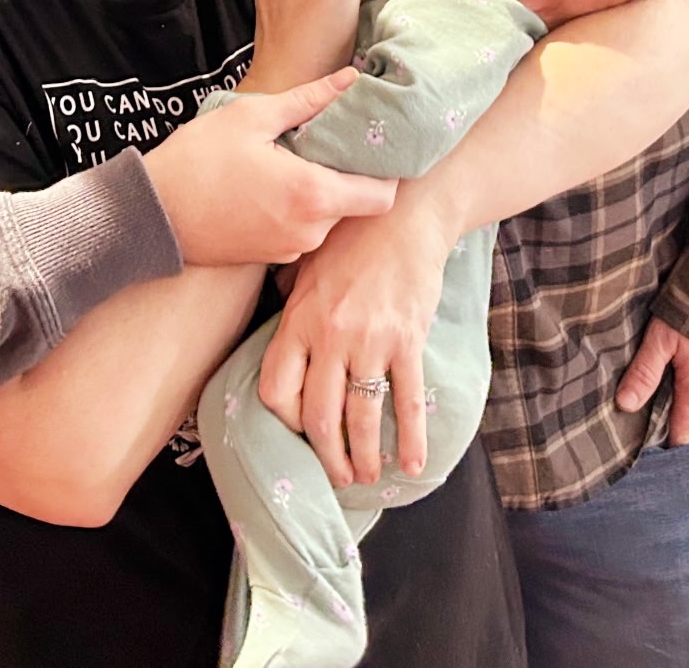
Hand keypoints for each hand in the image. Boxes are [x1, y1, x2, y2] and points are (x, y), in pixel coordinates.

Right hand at [144, 69, 396, 264]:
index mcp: (313, 194)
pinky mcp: (270, 258)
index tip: (371, 146)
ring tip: (293, 162)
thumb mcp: (252, 117)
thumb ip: (309, 100)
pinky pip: (302, 231)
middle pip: (356, 205)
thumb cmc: (198, 160)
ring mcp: (289, 249)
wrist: (149, 213)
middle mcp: (309, 230)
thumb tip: (349, 78)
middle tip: (327, 145)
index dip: (385, 171)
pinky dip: (298, 210)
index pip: (383, 195)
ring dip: (320, 192)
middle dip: (347, 176)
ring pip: (328, 219)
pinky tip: (273, 186)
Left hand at [258, 201, 454, 486]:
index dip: (285, 422)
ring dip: (364, 458)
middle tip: (337, 476)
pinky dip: (410, 439)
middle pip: (319, 417)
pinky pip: (407, 401)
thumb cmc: (353, 234)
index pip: (276, 390)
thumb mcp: (306, 262)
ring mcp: (370, 341)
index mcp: (298, 319)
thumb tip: (277, 321)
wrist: (407, 211)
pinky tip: (412, 464)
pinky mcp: (408, 340)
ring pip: (360, 418)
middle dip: (327, 457)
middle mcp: (329, 336)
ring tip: (368, 476)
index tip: (300, 432)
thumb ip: (290, 299)